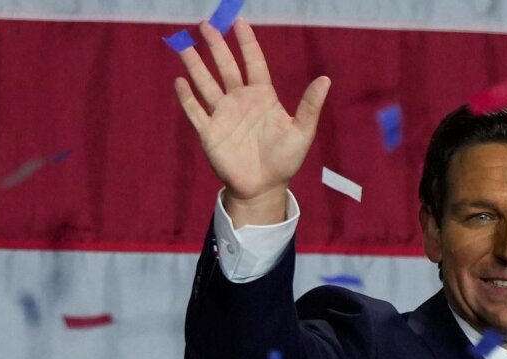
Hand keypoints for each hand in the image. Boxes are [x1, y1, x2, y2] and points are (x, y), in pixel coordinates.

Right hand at [171, 19, 329, 210]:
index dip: (247, 43)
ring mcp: (223, 114)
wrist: (265, 187)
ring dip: (195, 65)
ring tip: (185, 45)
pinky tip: (180, 82)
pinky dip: (186, 97)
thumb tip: (325, 79)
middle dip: (216, 45)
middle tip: (206, 23)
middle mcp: (240, 101)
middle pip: (226, 67)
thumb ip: (310, 106)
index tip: (239, 22)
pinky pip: (195, 111)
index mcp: (262, 97)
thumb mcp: (302, 132)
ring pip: (206, 83)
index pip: (254, 63)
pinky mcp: (209, 132)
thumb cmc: (285, 159)